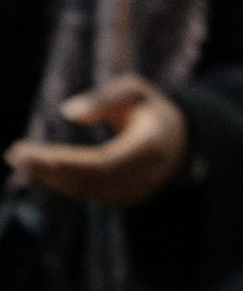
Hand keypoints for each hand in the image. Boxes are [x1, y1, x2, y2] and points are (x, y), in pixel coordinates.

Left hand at [8, 77, 188, 209]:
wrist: (178, 143)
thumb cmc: (150, 110)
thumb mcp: (137, 91)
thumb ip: (107, 97)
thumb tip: (67, 111)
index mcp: (152, 147)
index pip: (104, 162)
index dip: (68, 162)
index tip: (35, 153)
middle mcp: (143, 176)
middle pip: (88, 180)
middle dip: (48, 169)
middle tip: (15, 155)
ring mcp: (132, 193)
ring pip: (83, 190)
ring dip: (48, 177)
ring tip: (17, 158)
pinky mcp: (120, 199)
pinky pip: (85, 192)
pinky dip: (59, 181)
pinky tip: (35, 168)